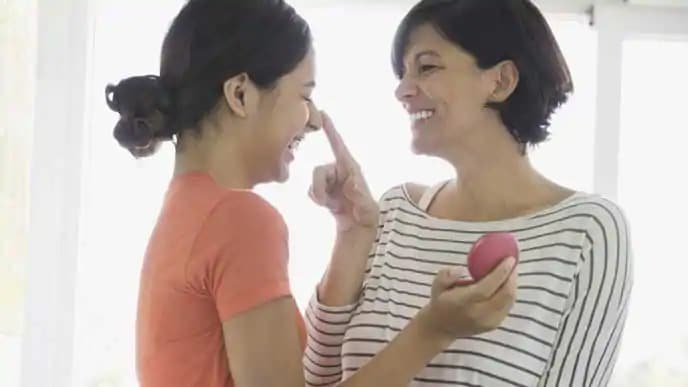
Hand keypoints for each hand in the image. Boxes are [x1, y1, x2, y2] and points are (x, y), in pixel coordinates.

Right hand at [309, 111, 377, 233]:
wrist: (360, 228)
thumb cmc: (368, 215)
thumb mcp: (369, 209)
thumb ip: (361, 197)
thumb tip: (351, 185)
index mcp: (351, 169)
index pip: (339, 146)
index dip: (331, 130)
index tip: (323, 113)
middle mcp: (339, 172)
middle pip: (319, 171)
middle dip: (318, 185)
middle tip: (325, 202)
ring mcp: (331, 181)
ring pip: (314, 182)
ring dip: (319, 195)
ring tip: (331, 206)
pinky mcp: (324, 191)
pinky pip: (312, 192)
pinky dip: (317, 199)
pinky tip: (329, 206)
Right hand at [420, 257, 517, 339]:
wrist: (441, 328)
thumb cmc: (440, 301)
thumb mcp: (437, 284)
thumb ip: (448, 275)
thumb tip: (463, 270)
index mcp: (463, 302)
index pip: (487, 287)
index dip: (501, 272)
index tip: (509, 258)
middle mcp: (478, 314)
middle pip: (504, 295)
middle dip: (512, 277)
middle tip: (512, 263)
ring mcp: (488, 322)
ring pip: (509, 301)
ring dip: (512, 285)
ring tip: (510, 272)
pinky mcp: (494, 325)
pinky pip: (508, 306)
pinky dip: (510, 294)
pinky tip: (505, 285)